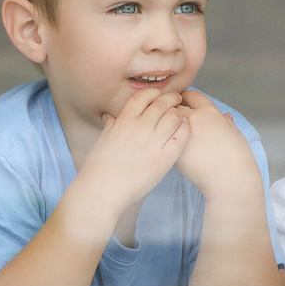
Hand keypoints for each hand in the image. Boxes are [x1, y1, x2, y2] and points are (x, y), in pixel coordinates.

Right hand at [73, 86, 190, 222]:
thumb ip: (111, 125)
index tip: (158, 96)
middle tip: (177, 100)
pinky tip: (183, 131)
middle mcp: (139, 128)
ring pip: (174, 117)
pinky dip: (185, 130)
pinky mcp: (164, 159)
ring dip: (179, 114)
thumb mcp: (104, 140)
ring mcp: (153, 143)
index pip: (143, 96)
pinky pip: (181, 138)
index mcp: (123, 121)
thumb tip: (110, 116)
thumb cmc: (99, 167)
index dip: (154, 93)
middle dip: (171, 99)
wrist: (103, 191)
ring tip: (180, 117)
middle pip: (162, 104)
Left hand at [173, 90, 256, 201]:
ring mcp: (182, 135)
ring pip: (165, 122)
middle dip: (172, 109)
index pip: (191, 95)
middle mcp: (194, 120)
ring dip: (165, 124)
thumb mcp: (236, 134)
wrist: (230, 179)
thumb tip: (225, 117)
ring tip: (168, 132)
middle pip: (174, 106)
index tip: (184, 102)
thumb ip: (227, 123)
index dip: (187, 98)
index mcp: (210, 112)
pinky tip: (169, 146)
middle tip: (172, 117)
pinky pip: (164, 140)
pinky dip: (164, 141)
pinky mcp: (174, 151)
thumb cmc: (237, 158)